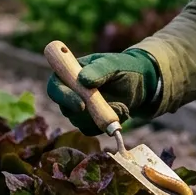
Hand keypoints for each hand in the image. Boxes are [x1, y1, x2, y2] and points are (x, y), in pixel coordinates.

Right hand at [46, 49, 160, 136]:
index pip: (55, 87)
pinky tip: (120, 111)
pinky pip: (91, 130)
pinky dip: (106, 124)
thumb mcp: (113, 64)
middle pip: (65, 108)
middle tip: (103, 113)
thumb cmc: (123, 67)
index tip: (82, 105)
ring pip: (79, 122)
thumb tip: (82, 80)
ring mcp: (79, 108)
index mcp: (69, 73)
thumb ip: (99, 69)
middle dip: (83, 114)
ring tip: (121, 105)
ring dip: (100, 118)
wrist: (139, 82)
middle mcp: (70, 92)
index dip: (64, 97)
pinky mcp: (90, 121)